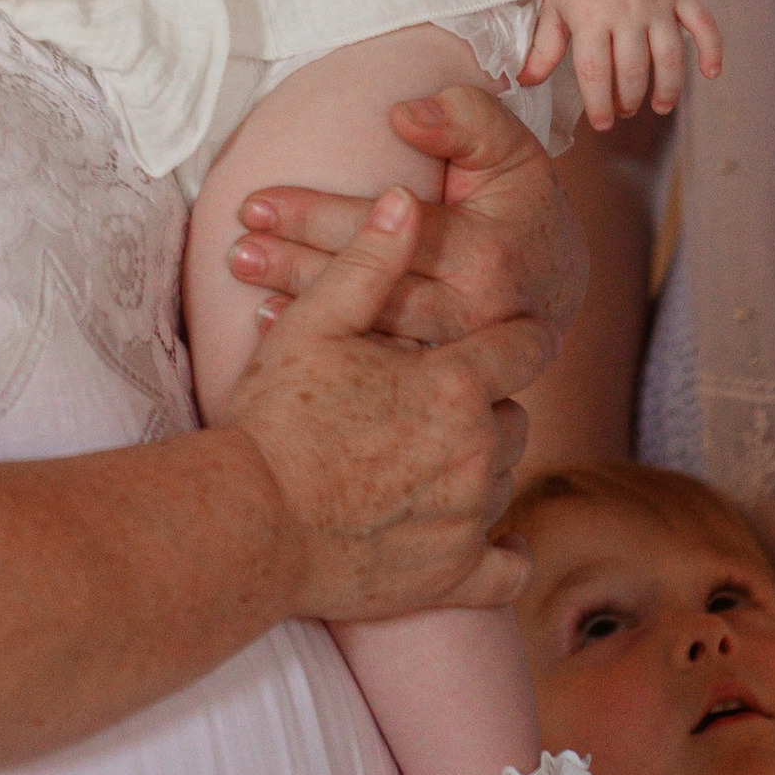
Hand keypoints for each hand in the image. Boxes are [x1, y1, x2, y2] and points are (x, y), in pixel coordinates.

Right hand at [220, 185, 546, 621]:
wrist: (250, 523)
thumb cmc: (277, 417)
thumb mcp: (316, 322)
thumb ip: (370, 260)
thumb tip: (407, 198)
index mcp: (454, 386)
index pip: (524, 347)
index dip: (517, 337)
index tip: (511, 338)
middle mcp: (476, 453)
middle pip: (514, 415)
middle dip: (486, 404)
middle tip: (438, 401)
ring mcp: (468, 520)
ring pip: (504, 478)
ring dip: (480, 464)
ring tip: (431, 455)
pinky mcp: (453, 577)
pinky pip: (507, 569)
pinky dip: (501, 554)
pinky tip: (484, 539)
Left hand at [230, 81, 586, 347]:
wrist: (558, 279)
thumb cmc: (521, 201)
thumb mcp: (508, 144)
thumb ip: (462, 117)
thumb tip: (400, 115)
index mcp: (485, 254)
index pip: (387, 232)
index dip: (318, 215)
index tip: (256, 202)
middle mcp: (474, 314)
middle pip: (371, 288)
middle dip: (296, 265)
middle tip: (236, 249)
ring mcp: (460, 355)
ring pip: (371, 332)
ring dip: (301, 307)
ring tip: (245, 279)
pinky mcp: (446, 378)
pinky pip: (380, 364)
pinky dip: (327, 344)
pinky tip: (276, 327)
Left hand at [527, 0, 722, 128]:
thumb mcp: (552, 4)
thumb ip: (545, 46)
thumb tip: (525, 81)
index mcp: (591, 17)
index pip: (596, 75)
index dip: (600, 105)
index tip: (602, 123)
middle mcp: (627, 12)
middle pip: (633, 71)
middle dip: (628, 100)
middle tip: (624, 110)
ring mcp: (657, 1)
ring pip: (669, 57)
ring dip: (667, 88)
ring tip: (660, 106)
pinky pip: (704, 24)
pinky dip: (712, 50)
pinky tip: (710, 74)